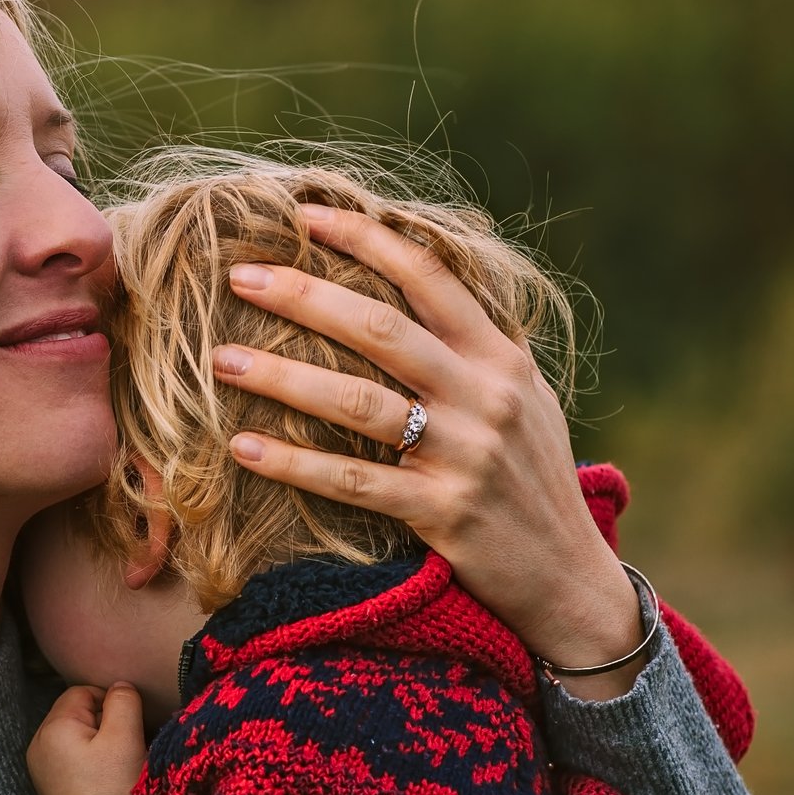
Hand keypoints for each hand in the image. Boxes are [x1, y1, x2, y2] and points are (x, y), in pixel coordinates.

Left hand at [26, 683, 147, 794]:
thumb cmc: (113, 789)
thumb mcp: (125, 738)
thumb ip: (123, 701)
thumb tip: (120, 686)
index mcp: (53, 727)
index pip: (82, 692)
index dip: (110, 703)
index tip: (127, 728)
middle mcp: (38, 743)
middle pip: (75, 713)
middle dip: (102, 722)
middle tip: (123, 748)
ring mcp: (41, 766)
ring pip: (75, 735)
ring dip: (97, 742)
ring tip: (114, 765)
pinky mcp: (49, 784)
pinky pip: (70, 756)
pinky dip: (88, 759)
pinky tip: (102, 777)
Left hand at [215, 204, 648, 696]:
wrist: (571, 579)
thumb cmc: (534, 483)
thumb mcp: (527, 401)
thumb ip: (481, 347)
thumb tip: (427, 284)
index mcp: (501, 359)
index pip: (430, 277)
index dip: (366, 238)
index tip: (306, 215)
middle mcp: (486, 397)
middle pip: (382, 328)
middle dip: (306, 295)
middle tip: (240, 276)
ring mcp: (464, 455)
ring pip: (359, 403)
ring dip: (284, 378)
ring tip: (222, 361)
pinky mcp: (442, 513)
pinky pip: (353, 481)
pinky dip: (294, 462)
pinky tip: (244, 447)